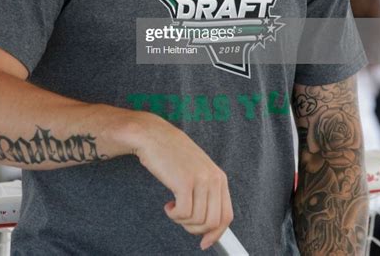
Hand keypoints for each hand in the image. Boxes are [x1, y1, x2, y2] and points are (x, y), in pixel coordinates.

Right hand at [133, 112, 233, 249]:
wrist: (153, 136)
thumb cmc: (172, 155)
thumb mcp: (197, 171)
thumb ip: (206, 193)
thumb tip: (209, 227)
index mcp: (219, 177)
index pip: (226, 215)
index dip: (216, 234)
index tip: (205, 242)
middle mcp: (213, 178)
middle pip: (212, 222)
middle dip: (195, 229)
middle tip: (182, 219)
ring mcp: (200, 179)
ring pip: (197, 221)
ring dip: (182, 221)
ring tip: (174, 207)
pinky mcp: (184, 182)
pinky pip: (183, 214)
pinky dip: (174, 216)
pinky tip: (168, 205)